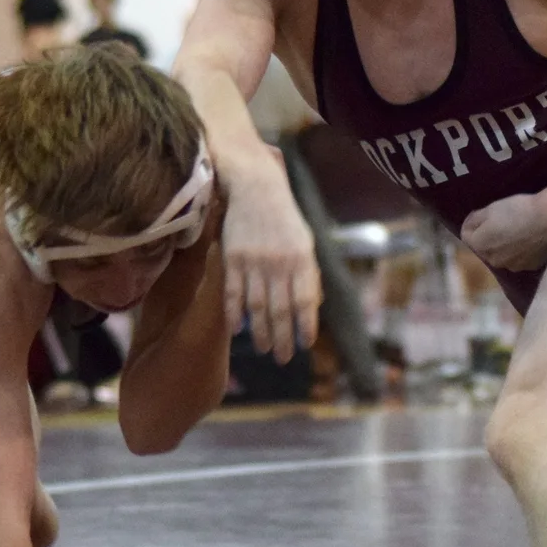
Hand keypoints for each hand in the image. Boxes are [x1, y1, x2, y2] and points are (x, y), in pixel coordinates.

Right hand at [219, 146, 320, 360]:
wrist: (256, 188)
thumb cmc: (284, 219)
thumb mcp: (305, 242)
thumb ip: (309, 273)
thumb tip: (314, 306)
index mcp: (301, 258)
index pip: (305, 300)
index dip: (306, 325)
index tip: (305, 344)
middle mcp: (279, 263)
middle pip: (280, 309)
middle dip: (283, 338)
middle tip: (283, 358)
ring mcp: (254, 261)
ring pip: (256, 306)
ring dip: (260, 332)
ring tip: (264, 349)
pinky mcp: (232, 258)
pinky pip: (233, 293)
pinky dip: (235, 314)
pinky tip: (238, 330)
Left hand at [460, 191, 546, 272]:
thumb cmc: (520, 211)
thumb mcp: (492, 208)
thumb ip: (475, 218)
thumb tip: (469, 225)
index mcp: (480, 245)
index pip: (466, 234)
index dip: (473, 221)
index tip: (484, 213)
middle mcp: (493, 260)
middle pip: (485, 247)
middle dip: (489, 236)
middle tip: (503, 220)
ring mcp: (512, 266)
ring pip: (503, 253)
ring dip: (506, 245)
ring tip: (519, 229)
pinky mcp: (530, 267)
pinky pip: (520, 257)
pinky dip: (522, 250)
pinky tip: (531, 237)